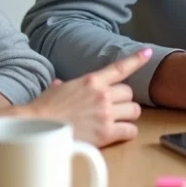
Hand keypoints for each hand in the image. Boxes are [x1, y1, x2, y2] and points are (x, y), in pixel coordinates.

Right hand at [25, 48, 151, 146]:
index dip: (136, 60)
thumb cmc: (42, 110)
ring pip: (134, 110)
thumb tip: (60, 85)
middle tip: (113, 108)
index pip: (120, 67)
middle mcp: (102, 94)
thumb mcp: (55, 90)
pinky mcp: (107, 133)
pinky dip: (127, 132)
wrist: (37, 128)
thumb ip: (63, 86)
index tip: (148, 53)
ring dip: (128, 115)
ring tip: (117, 120)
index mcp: (91, 80)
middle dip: (123, 101)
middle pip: (129, 93)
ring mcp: (106, 113)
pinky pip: (130, 130)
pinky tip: (119, 134)